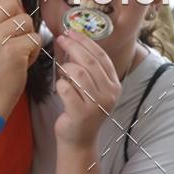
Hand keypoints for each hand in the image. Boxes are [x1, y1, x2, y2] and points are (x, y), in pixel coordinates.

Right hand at [0, 0, 40, 116]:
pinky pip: (35, 38)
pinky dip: (34, 51)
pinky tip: (23, 61)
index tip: (13, 14)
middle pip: (13, 3)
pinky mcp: (13, 50)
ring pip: (27, 20)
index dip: (10, 0)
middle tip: (17, 36)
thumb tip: (14, 0)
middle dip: (21, 18)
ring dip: (28, 37)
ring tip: (19, 52)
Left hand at [54, 31, 120, 146]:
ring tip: (62, 71)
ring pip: (78, 73)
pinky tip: (60, 88)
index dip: (85, 42)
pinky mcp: (81, 113)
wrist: (79, 140)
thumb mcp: (92, 89)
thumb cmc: (82, 110)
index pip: (101, 56)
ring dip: (66, 68)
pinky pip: (66, 89)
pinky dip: (60, 85)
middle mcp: (109, 94)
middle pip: (89, 62)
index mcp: (114, 85)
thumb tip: (73, 41)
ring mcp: (96, 105)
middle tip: (61, 39)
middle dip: (73, 47)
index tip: (71, 32)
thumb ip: (89, 69)